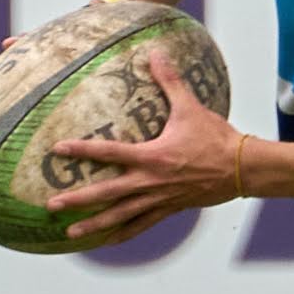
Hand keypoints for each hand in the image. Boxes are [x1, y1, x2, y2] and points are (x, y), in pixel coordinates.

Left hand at [43, 47, 245, 240]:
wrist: (242, 168)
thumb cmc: (215, 137)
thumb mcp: (191, 106)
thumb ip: (170, 81)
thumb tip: (155, 52)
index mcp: (152, 156)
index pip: (109, 153)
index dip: (82, 151)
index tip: (57, 150)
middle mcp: (150, 182)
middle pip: (107, 194)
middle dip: (78, 200)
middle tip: (51, 205)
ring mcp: (158, 199)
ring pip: (120, 216)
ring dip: (94, 225)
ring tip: (70, 233)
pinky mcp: (169, 208)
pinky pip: (141, 225)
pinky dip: (123, 233)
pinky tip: (107, 240)